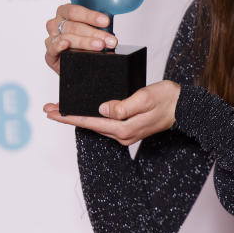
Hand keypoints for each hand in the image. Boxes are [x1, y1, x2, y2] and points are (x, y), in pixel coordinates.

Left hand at [43, 80, 180, 145]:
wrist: (185, 107)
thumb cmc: (168, 99)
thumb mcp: (145, 98)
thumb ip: (123, 106)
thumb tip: (102, 109)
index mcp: (123, 128)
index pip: (90, 122)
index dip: (69, 116)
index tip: (52, 112)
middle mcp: (122, 135)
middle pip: (89, 125)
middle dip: (69, 116)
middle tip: (49, 109)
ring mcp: (126, 134)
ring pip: (97, 125)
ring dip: (79, 117)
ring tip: (62, 109)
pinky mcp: (129, 129)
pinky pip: (106, 124)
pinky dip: (93, 118)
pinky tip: (87, 112)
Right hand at [44, 3, 117, 73]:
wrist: (76, 63)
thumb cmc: (84, 41)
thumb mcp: (92, 30)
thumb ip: (98, 27)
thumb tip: (112, 31)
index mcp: (65, 13)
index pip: (74, 11)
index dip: (90, 16)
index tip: (106, 21)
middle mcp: (56, 24)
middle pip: (74, 26)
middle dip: (94, 33)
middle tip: (109, 40)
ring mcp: (52, 38)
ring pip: (67, 37)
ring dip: (85, 42)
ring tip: (100, 45)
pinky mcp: (50, 54)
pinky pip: (52, 49)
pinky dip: (59, 46)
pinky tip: (66, 44)